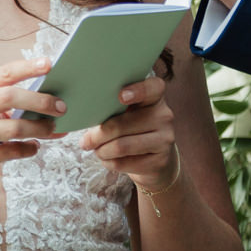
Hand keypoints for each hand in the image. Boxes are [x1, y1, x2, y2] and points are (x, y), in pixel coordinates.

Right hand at [0, 57, 65, 186]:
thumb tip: (38, 101)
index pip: (4, 73)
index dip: (28, 67)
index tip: (50, 64)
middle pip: (11, 97)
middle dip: (41, 101)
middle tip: (61, 106)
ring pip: (13, 128)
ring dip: (38, 129)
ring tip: (52, 130)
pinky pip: (7, 153)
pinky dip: (25, 150)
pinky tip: (33, 148)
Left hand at [82, 75, 180, 193]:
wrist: (154, 159)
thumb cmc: (132, 129)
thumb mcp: (126, 113)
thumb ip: (112, 108)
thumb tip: (86, 115)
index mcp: (155, 97)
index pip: (153, 87)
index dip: (138, 90)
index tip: (120, 96)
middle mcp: (164, 115)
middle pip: (121, 124)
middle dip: (97, 135)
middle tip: (85, 142)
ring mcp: (165, 138)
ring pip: (121, 146)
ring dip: (101, 150)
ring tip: (95, 150)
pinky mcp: (160, 160)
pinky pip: (124, 163)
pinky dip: (109, 162)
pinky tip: (107, 159)